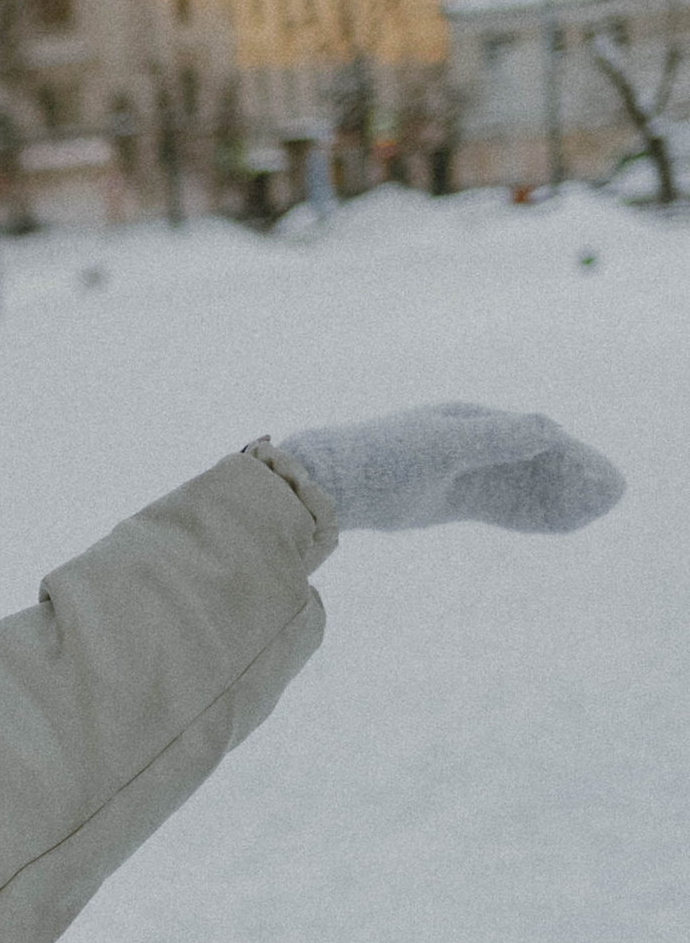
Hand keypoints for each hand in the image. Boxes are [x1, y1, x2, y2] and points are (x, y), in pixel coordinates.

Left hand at [273, 407, 622, 534]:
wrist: (333, 485)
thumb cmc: (383, 458)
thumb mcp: (443, 447)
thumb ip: (495, 440)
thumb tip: (549, 430)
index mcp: (471, 420)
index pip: (536, 434)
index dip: (572, 454)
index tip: (600, 474)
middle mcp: (471, 442)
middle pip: (535, 459)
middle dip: (572, 475)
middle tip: (609, 494)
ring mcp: (461, 471)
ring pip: (521, 484)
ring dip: (555, 495)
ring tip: (591, 512)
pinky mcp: (449, 499)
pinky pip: (500, 506)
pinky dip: (529, 512)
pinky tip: (554, 522)